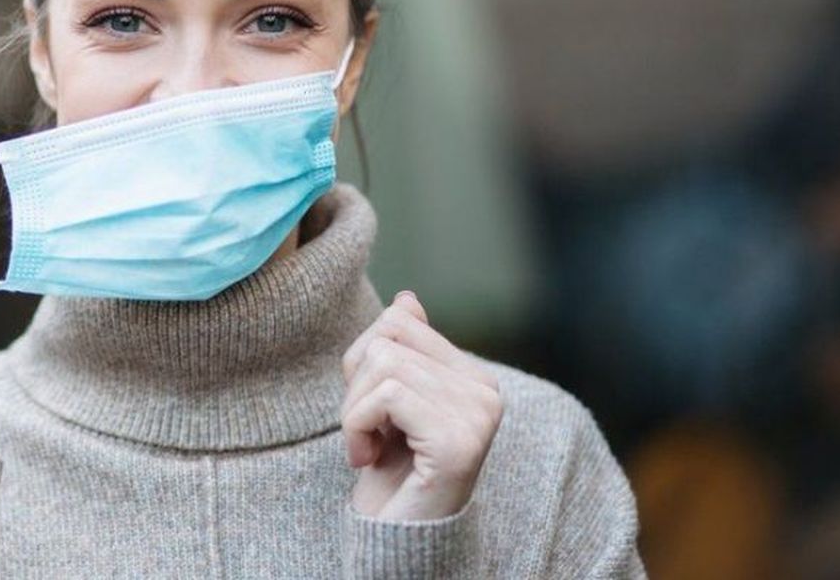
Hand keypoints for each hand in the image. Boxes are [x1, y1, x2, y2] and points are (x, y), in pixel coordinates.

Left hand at [340, 291, 501, 519]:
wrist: (397, 540)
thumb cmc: (390, 472)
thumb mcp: (388, 402)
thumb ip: (401, 352)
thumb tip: (408, 299)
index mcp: (473, 376)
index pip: (399, 320)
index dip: (364, 359)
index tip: (370, 408)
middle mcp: (486, 391)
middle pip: (388, 336)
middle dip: (355, 383)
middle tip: (363, 430)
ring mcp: (477, 415)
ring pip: (383, 364)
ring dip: (353, 411)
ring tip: (366, 447)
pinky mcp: (458, 440)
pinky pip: (387, 395)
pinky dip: (357, 425)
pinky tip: (366, 458)